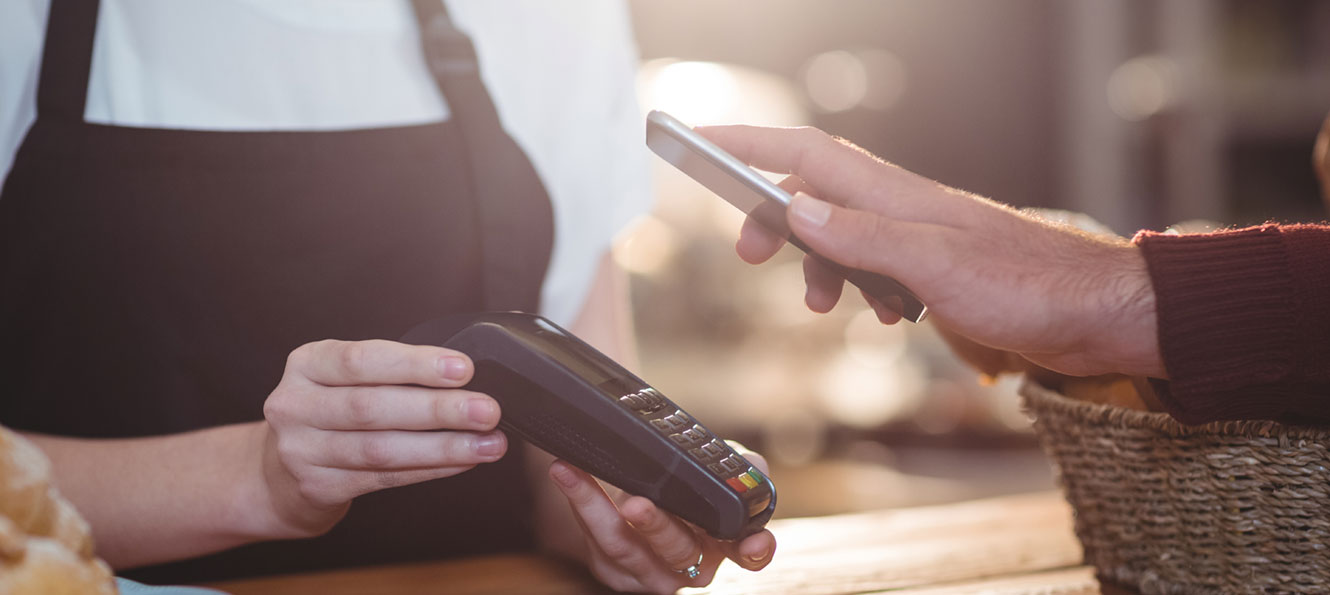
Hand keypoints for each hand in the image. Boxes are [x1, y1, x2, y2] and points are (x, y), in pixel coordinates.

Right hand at [258, 340, 505, 535]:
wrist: (277, 473)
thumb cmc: (329, 413)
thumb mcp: (343, 379)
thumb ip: (390, 373)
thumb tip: (466, 379)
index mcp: (307, 364)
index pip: (362, 360)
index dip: (415, 364)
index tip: (463, 368)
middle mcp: (295, 405)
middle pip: (373, 407)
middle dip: (438, 409)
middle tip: (487, 410)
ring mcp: (301, 450)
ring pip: (381, 449)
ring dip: (444, 446)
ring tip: (488, 444)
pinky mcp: (316, 487)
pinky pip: (383, 478)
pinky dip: (430, 469)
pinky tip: (462, 461)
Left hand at [548, 447, 776, 593]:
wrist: (647, 492)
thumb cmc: (691, 485)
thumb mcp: (720, 470)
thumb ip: (741, 467)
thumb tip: (744, 468)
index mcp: (727, 543)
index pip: (750, 553)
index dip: (754, 549)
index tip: (752, 542)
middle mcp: (694, 566)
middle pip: (677, 549)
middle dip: (654, 524)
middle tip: (635, 501)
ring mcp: (652, 573)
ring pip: (624, 546)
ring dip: (594, 506)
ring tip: (572, 472)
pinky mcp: (615, 570)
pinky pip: (594, 540)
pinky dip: (577, 502)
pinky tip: (566, 473)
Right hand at [698, 125, 1164, 377]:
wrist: (1094, 316)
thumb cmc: (1027, 284)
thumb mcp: (933, 265)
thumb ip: (862, 237)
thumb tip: (795, 208)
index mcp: (893, 195)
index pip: (804, 153)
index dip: (747, 143)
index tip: (699, 140)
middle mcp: (899, 208)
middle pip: (811, 192)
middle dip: (771, 218)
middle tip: (749, 254)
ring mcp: (917, 238)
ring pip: (839, 235)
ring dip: (815, 264)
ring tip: (812, 303)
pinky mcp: (934, 271)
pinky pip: (873, 269)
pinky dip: (857, 289)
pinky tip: (876, 315)